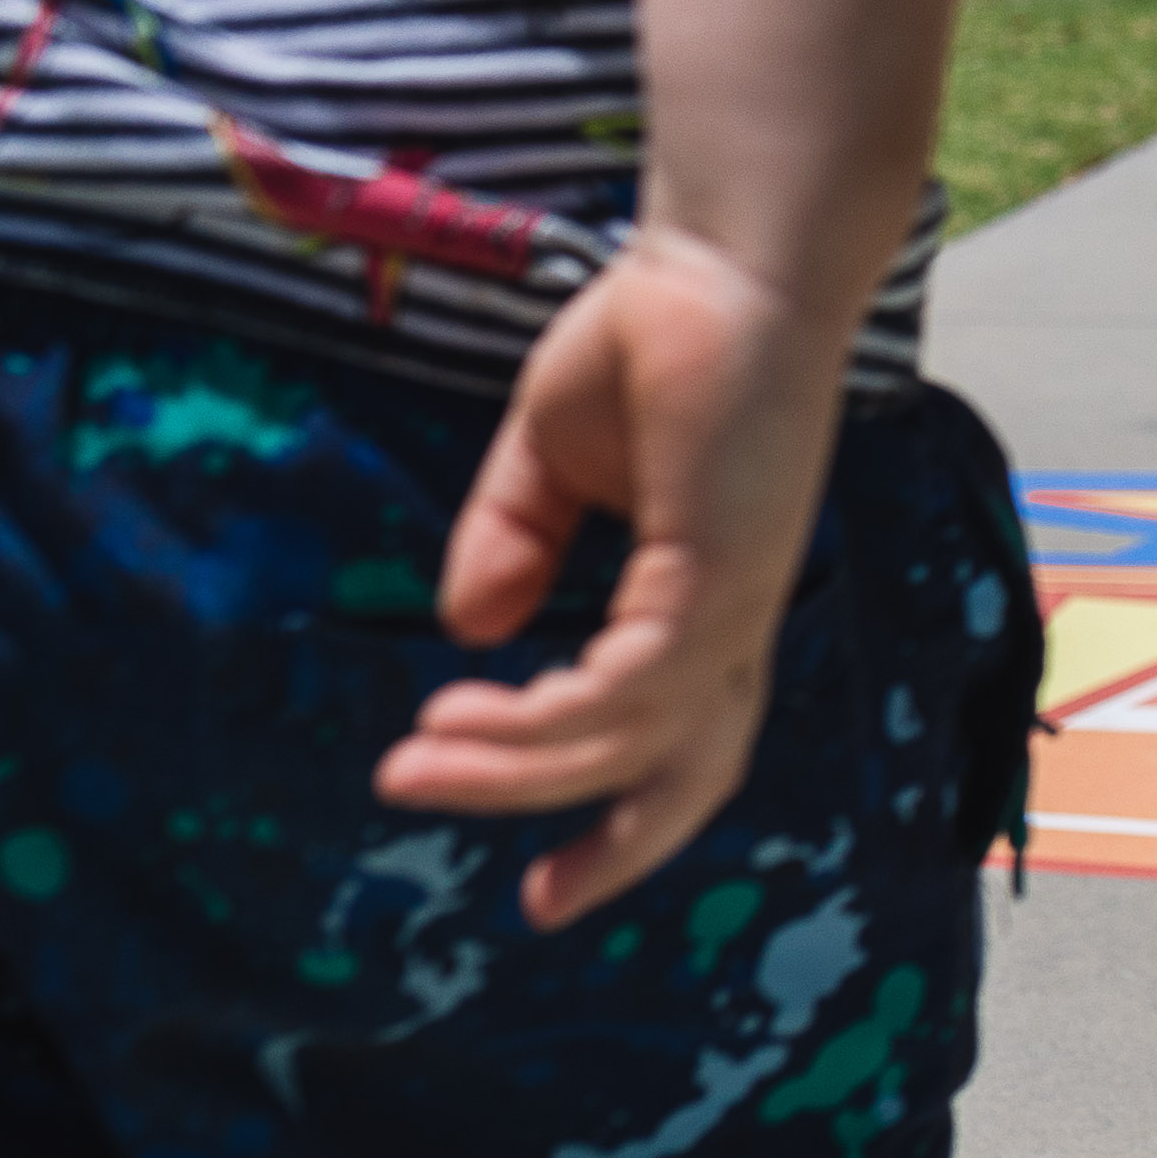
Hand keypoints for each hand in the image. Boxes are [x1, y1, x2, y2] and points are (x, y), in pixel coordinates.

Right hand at [382, 228, 857, 928]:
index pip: (679, 731)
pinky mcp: (725, 568)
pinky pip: (634, 685)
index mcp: (709, 596)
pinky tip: (468, 714)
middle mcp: (737, 614)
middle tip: (536, 902)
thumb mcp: (550, 460)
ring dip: (523, 767)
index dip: (619, 804)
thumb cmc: (657, 334)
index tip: (543, 875)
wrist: (720, 254)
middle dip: (620, 846)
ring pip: (637, 738)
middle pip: (695, 770)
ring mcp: (739, 595)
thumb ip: (513, 543)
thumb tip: (470, 631)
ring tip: (418, 765)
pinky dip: (552, 718)